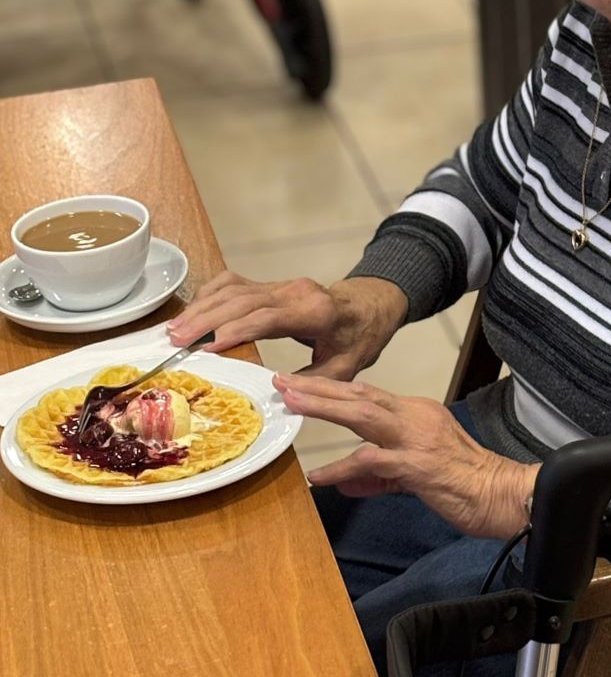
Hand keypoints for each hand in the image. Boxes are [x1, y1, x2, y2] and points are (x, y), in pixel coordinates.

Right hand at [167, 273, 407, 378]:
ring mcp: (282, 285)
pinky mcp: (272, 285)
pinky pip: (235, 284)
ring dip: (202, 307)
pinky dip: (210, 296)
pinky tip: (193, 312)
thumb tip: (276, 393)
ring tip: (175, 329)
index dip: (234, 330)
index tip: (206, 347)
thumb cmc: (358, 339)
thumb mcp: (344, 368)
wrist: (370, 306)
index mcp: (315, 312)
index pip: (266, 317)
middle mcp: (295, 292)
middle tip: (175, 339)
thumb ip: (312, 381)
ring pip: (234, 289)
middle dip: (206, 319)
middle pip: (241, 300)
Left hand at [275, 372, 539, 539]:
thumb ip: (380, 475)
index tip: (302, 385)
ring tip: (292, 404)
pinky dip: (343, 468)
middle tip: (284, 382)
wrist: (506, 495)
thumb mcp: (417, 474)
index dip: (333, 389)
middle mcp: (414, 416)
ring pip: (362, 415)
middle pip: (359, 395)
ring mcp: (416, 438)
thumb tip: (346, 482)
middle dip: (319, 388)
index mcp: (416, 413)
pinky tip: (319, 477)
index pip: (367, 395)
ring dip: (324, 408)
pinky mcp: (418, 464)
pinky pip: (372, 462)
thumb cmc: (468, 484)